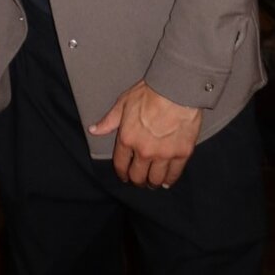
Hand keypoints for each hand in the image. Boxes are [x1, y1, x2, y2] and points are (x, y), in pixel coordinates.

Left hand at [88, 80, 202, 187]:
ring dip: (152, 183)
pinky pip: (174, 174)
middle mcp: (144, 151)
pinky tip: (166, 181)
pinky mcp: (181, 154)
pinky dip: (169, 180)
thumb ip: (109, 121)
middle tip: (139, 180)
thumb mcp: (123, 104)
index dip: (122, 173)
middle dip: (137, 180)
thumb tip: (93, 130)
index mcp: (127, 139)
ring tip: (152, 183)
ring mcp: (163, 154)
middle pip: (138, 176)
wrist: (175, 91)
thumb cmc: (148, 94)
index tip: (125, 176)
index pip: (121, 164)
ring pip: (155, 178)